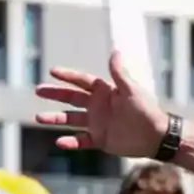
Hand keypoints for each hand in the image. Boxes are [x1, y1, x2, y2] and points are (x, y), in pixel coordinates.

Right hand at [34, 51, 167, 157]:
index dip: (67, 76)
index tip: (52, 71)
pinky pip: (81, 141)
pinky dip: (70, 142)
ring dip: (55, 118)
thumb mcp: (132, 90)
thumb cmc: (146, 110)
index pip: (81, 81)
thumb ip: (119, 74)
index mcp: (104, 92)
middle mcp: (97, 106)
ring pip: (70, 119)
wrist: (156, 136)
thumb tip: (115, 52)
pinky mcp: (99, 139)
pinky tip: (59, 142)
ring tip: (39, 117)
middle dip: (55, 94)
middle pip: (71, 98)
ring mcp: (97, 123)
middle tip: (38, 90)